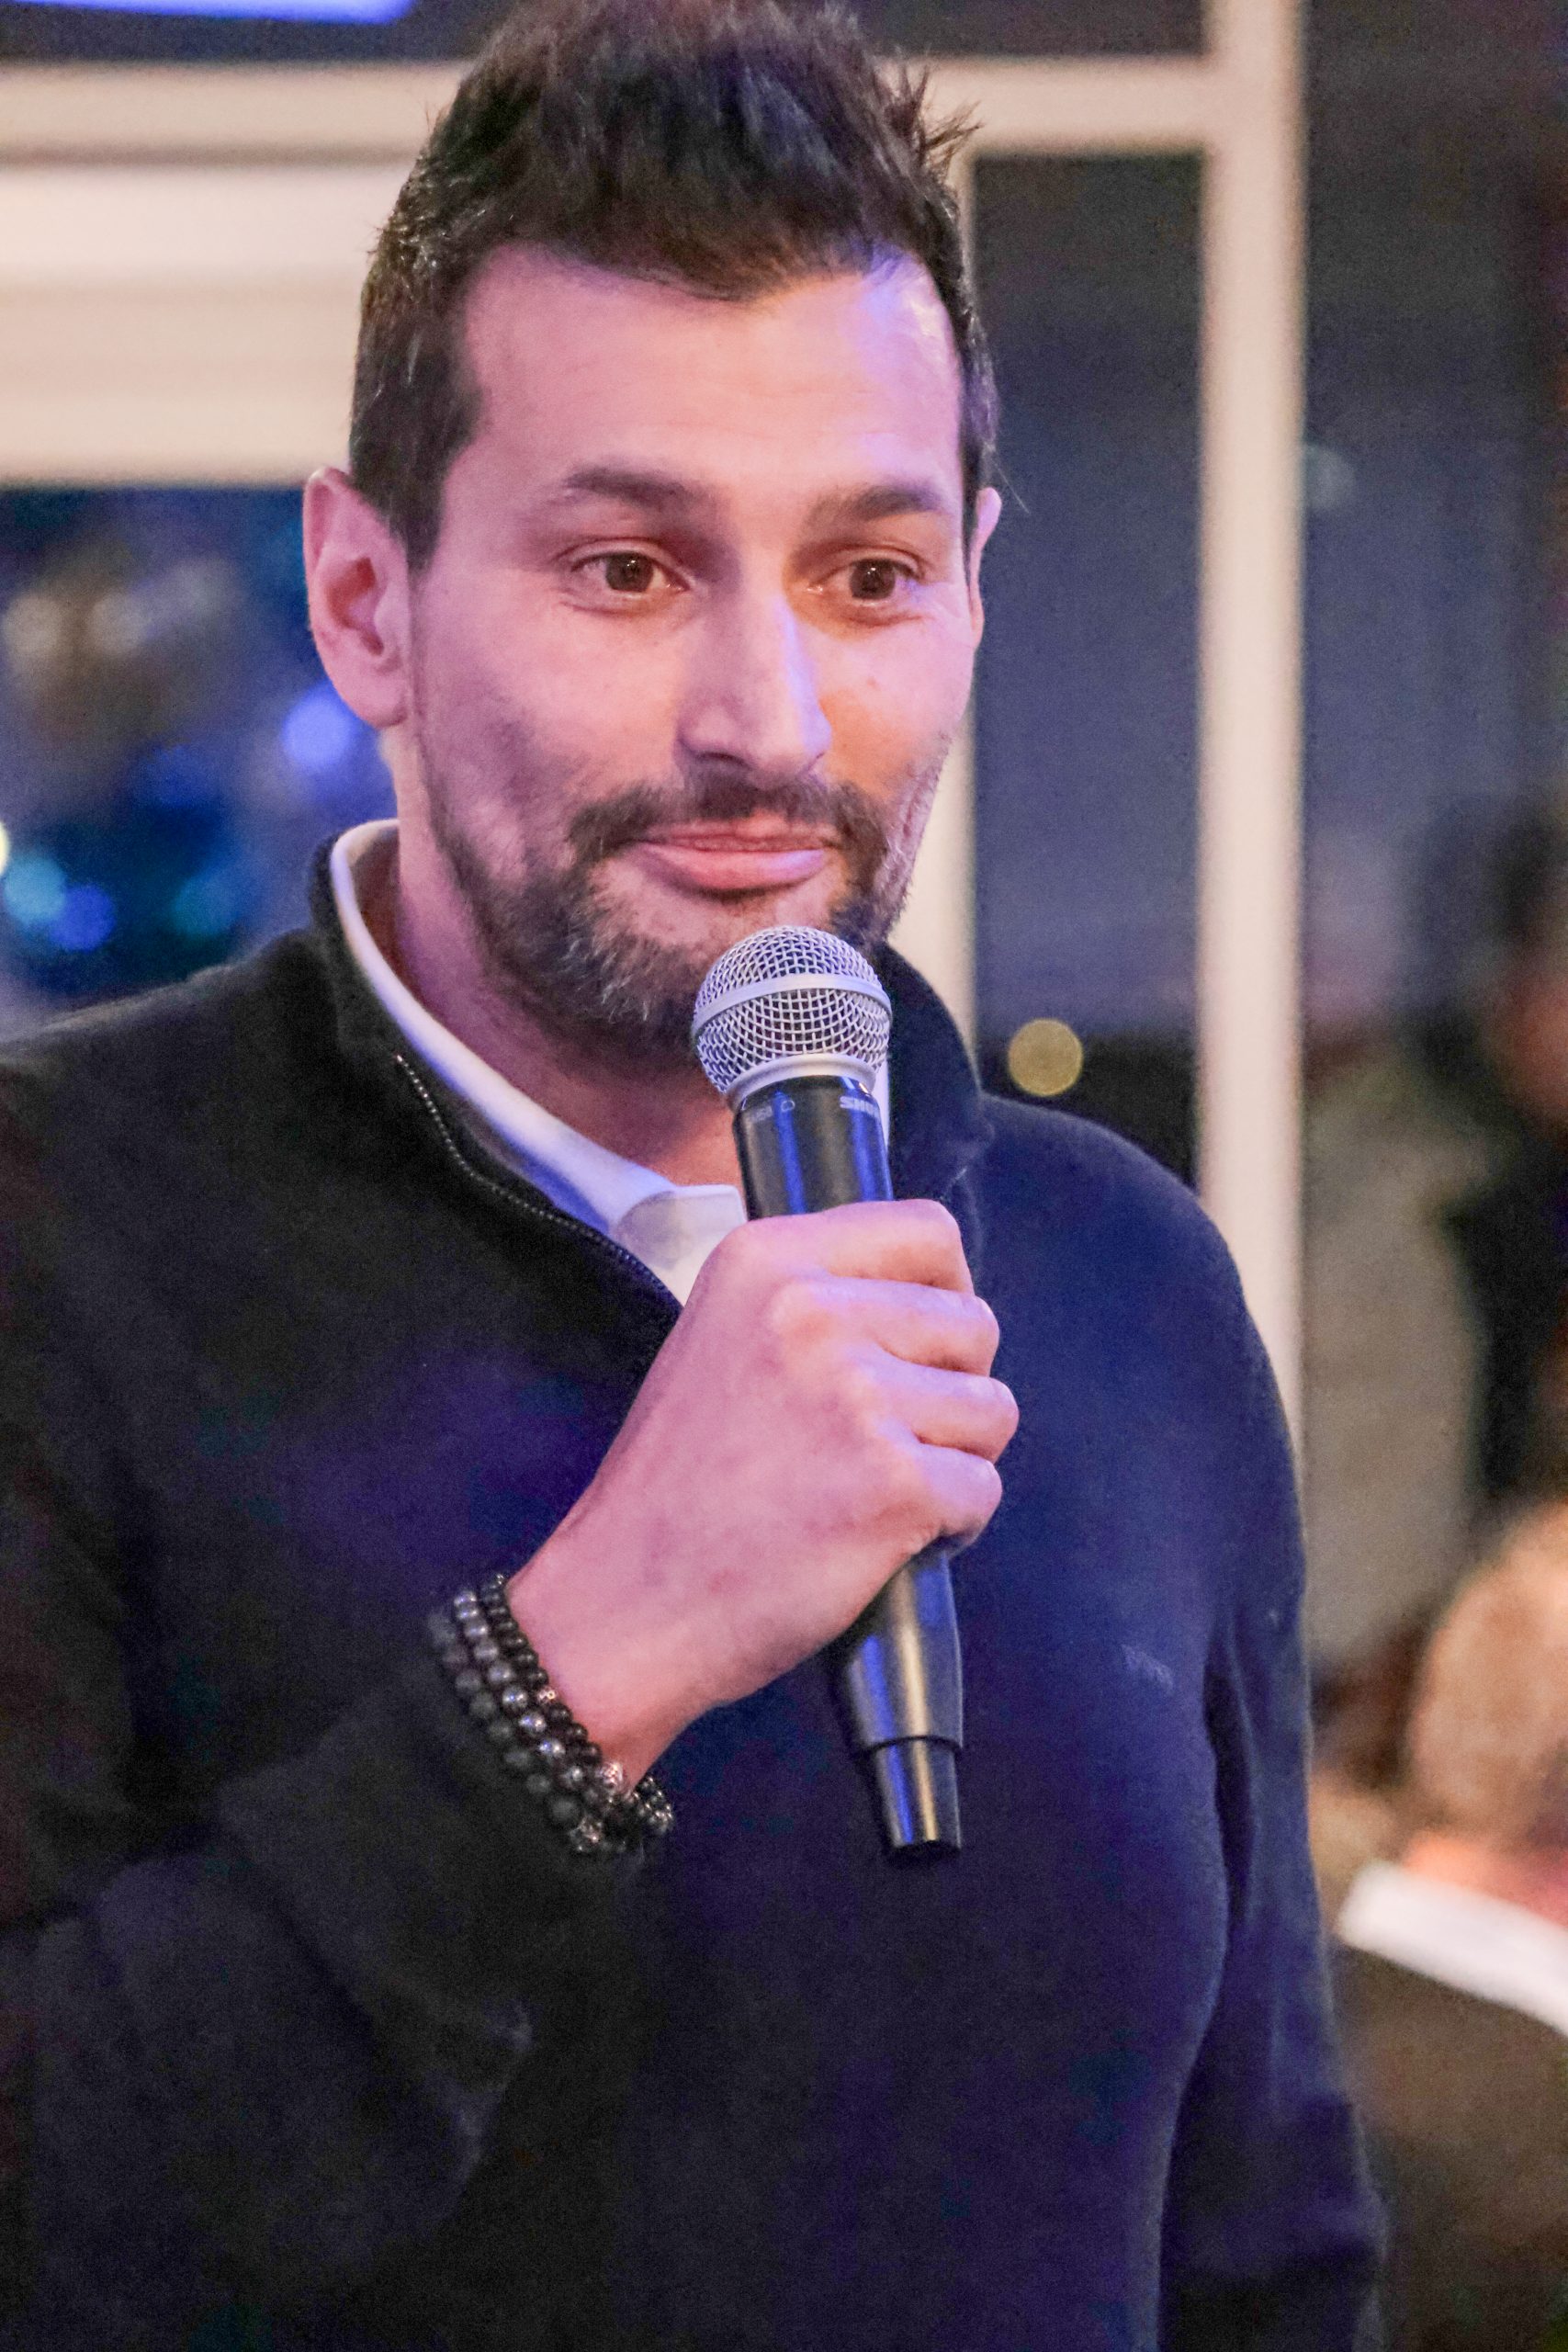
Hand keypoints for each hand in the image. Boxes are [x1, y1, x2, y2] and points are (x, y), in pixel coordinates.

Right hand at [506, 1199, 1015, 1781]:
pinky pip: (982, 1490)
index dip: (943, 1291)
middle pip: (973, 1323)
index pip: (927, 1230)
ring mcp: (856, 1395)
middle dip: (948, 1389)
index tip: (916, 1347)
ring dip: (952, 1460)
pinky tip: (874, 1540)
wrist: (621, 1604)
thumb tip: (932, 1302)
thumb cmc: (674, 1489)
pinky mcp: (894, 1482)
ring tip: (867, 1494)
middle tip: (873, 1445)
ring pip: (991, 1408)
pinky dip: (949, 1528)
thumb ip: (815, 1304)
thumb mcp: (720, 1339)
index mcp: (765, 1260)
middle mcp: (811, 1310)